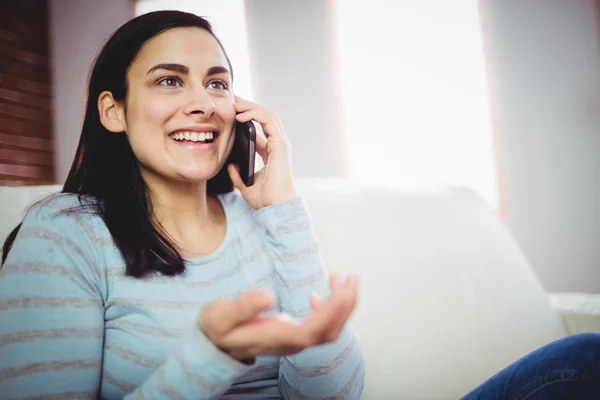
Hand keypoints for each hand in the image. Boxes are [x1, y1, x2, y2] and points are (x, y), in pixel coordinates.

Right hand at [197, 273, 358, 361]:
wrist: (215, 344)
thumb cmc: (218, 329)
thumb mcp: (221, 315)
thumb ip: (243, 306)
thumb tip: (267, 295)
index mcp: (277, 338)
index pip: (313, 330)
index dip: (331, 311)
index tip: (341, 288)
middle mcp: (292, 344)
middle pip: (329, 332)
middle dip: (345, 305)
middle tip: (352, 277)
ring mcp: (295, 341)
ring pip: (329, 330)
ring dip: (341, 305)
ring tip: (342, 278)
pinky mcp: (296, 336)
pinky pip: (321, 326)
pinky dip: (329, 308)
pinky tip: (319, 295)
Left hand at [227, 96, 295, 208]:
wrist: (276, 207)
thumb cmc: (265, 200)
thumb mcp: (245, 186)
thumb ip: (238, 175)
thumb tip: (229, 165)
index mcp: (271, 153)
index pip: (262, 128)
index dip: (248, 118)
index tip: (233, 112)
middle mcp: (277, 146)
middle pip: (265, 117)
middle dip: (249, 106)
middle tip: (233, 100)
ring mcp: (280, 144)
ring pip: (268, 115)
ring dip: (251, 106)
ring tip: (236, 104)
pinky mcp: (280, 145)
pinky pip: (268, 121)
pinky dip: (255, 114)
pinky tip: (241, 116)